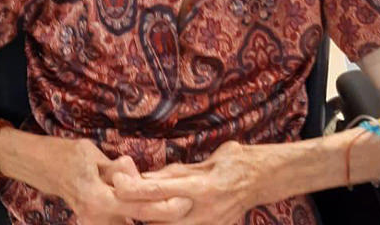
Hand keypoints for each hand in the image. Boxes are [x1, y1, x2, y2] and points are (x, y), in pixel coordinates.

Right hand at [17, 137, 191, 224]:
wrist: (39, 166)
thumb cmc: (65, 155)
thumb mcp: (91, 154)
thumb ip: (115, 168)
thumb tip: (135, 174)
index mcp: (97, 198)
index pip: (139, 206)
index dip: (164, 205)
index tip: (185, 201)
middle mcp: (96, 216)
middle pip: (138, 221)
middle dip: (161, 216)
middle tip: (185, 207)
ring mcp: (93, 221)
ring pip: (128, 223)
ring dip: (148, 216)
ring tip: (171, 208)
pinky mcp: (94, 220)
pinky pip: (119, 222)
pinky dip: (132, 217)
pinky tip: (152, 210)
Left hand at [114, 141, 263, 224]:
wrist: (264, 180)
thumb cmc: (234, 162)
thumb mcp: (206, 160)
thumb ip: (176, 172)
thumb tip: (146, 177)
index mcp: (202, 187)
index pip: (159, 190)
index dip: (134, 188)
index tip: (117, 183)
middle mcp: (203, 210)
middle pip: (157, 216)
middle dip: (134, 209)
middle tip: (116, 200)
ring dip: (149, 218)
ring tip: (134, 207)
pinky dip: (165, 223)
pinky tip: (157, 215)